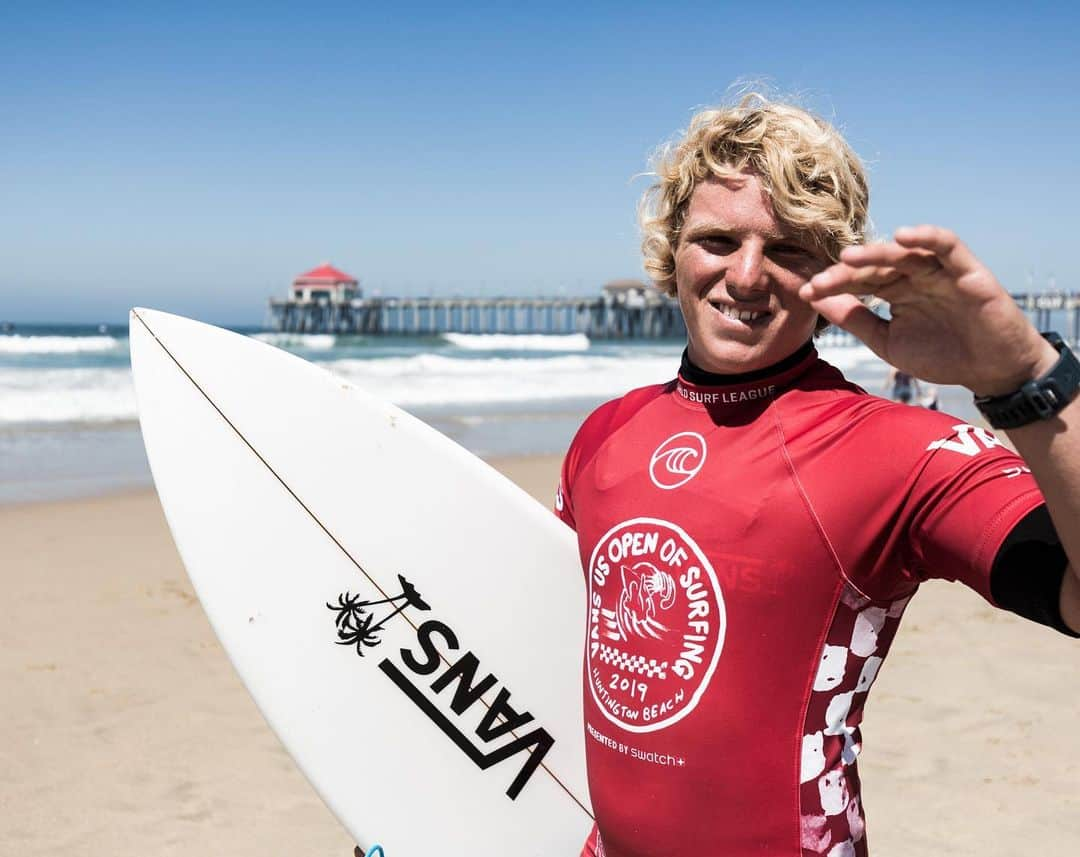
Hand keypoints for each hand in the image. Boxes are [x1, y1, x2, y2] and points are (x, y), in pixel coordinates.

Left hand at [798, 225, 1057, 396]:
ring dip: (876, 253)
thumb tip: (814, 299)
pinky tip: (902, 236)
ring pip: (904, 253)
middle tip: (820, 280)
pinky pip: (947, 246)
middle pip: (875, 266)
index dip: (832, 284)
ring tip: (848, 256)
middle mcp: (914, 276)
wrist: (990, 371)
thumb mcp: (888, 342)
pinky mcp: (968, 270)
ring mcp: (940, 271)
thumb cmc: (942, 356)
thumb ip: (855, 320)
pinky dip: (926, 237)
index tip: (806, 291)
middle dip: (846, 273)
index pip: (858, 281)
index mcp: (894, 291)